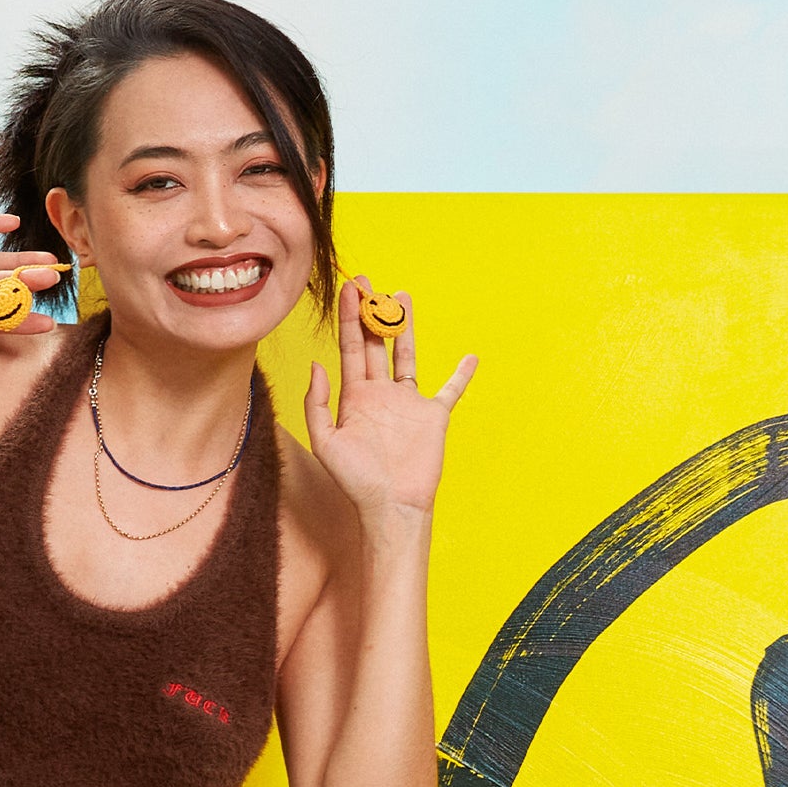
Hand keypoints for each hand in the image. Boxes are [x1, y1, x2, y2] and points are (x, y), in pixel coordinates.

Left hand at [302, 276, 476, 518]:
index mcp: (355, 397)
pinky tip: (470, 359)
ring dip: (405, 328)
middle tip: (368, 281)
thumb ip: (317, 403)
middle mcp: (380, 394)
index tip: (348, 288)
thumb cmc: (355, 480)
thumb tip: (318, 365)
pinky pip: (450, 391)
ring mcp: (408, 403)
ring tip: (402, 297)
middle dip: (371, 313)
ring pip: (406, 356)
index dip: (349, 318)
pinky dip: (461, 376)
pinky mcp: (433, 416)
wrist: (390, 505)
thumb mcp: (325, 442)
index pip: (351, 348)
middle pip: (376, 344)